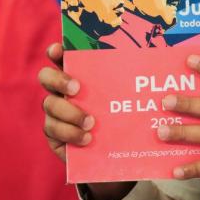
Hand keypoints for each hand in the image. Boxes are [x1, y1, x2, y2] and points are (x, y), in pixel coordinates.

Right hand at [38, 43, 133, 199]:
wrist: (117, 150)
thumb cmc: (124, 116)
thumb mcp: (128, 97)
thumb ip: (130, 80)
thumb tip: (153, 63)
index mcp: (78, 75)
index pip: (60, 57)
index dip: (56, 52)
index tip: (59, 49)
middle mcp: (61, 90)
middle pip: (46, 77)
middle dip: (58, 79)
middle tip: (77, 88)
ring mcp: (54, 112)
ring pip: (50, 105)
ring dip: (70, 112)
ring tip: (90, 122)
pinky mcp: (54, 134)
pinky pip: (54, 130)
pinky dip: (70, 133)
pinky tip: (87, 138)